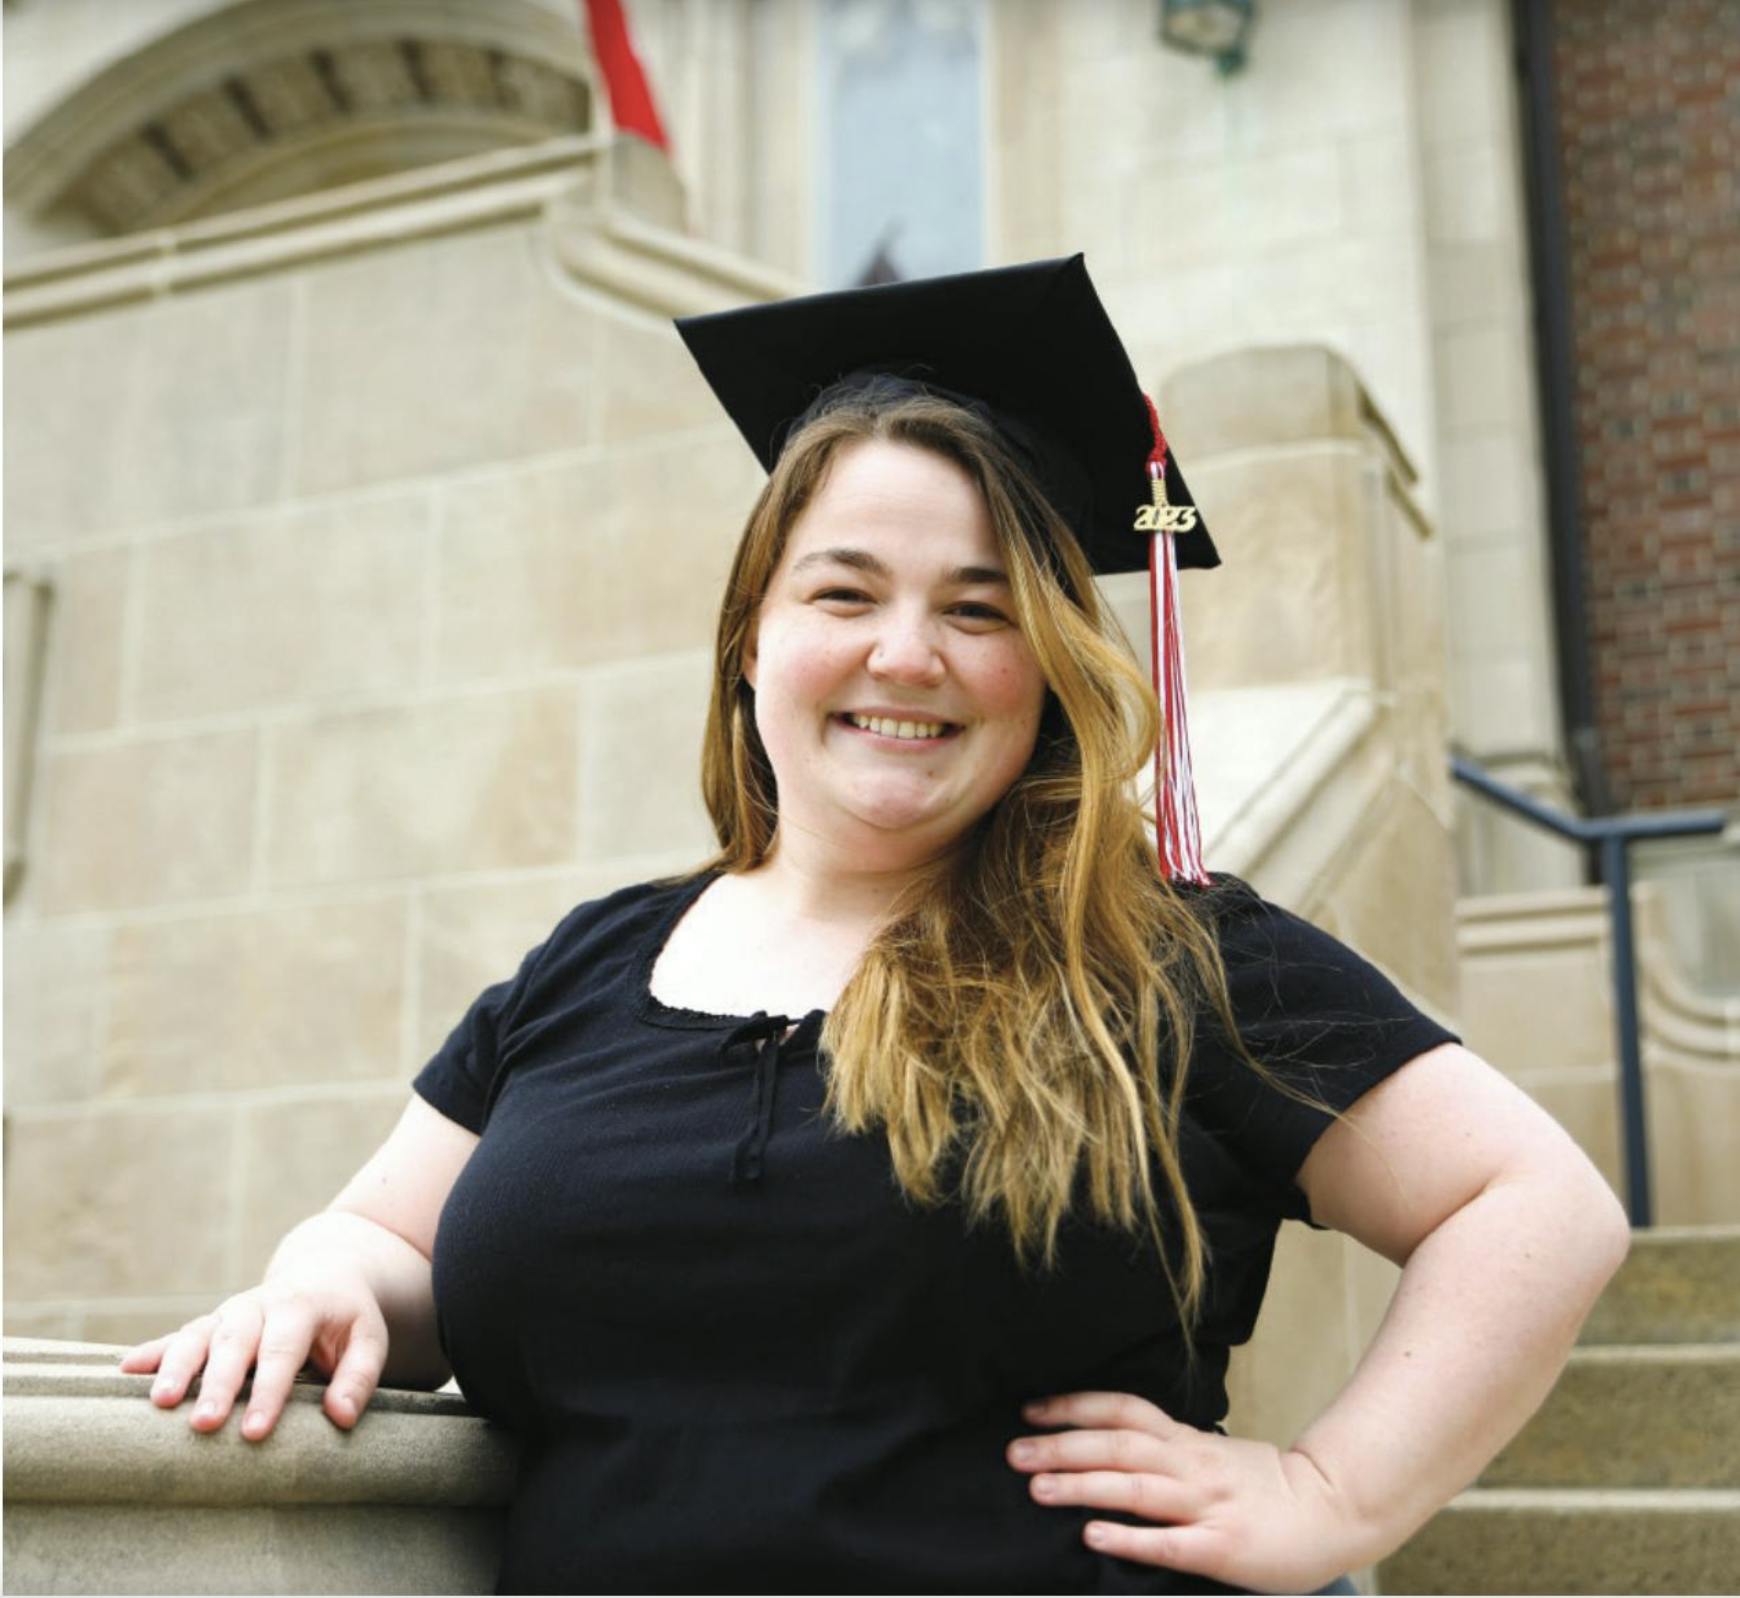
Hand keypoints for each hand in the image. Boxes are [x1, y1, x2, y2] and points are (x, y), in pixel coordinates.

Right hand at [117, 1270, 388, 1442]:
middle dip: (218, 1384)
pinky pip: (176, 1336)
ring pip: (198, 1336)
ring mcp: (228, 1313)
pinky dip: (151, 1352)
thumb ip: (359, 1377)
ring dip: (176, 1367)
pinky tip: (124, 1371)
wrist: (324, 1273)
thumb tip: (340, 1418)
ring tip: (159, 1403)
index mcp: (300, 1306)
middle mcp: (258, 1306)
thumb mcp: (369, 1340)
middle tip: (204, 1425)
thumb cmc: (347, 1319)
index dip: (269, 1392)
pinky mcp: (208, 1324)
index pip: (283, 1351)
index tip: (256, 1432)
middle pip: (235, 1343)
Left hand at [1007, 1390, 1368, 1594]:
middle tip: (1012, 1451)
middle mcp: (1191, 1465)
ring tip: (1037, 1486)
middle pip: (1117, 1446)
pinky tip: (1093, 1536)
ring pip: (1135, 1489)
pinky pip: (1169, 1543)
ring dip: (1082, 1485)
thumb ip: (1168, 1450)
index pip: (1122, 1411)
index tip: (1030, 1410)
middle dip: (1062, 1446)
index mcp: (1186, 1441)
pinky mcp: (1222, 1548)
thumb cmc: (1265, 1486)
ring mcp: (1206, 1506)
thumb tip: (1111, 1447)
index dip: (1074, 1407)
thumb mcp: (1213, 1454)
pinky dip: (1129, 1538)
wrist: (1335, 1508)